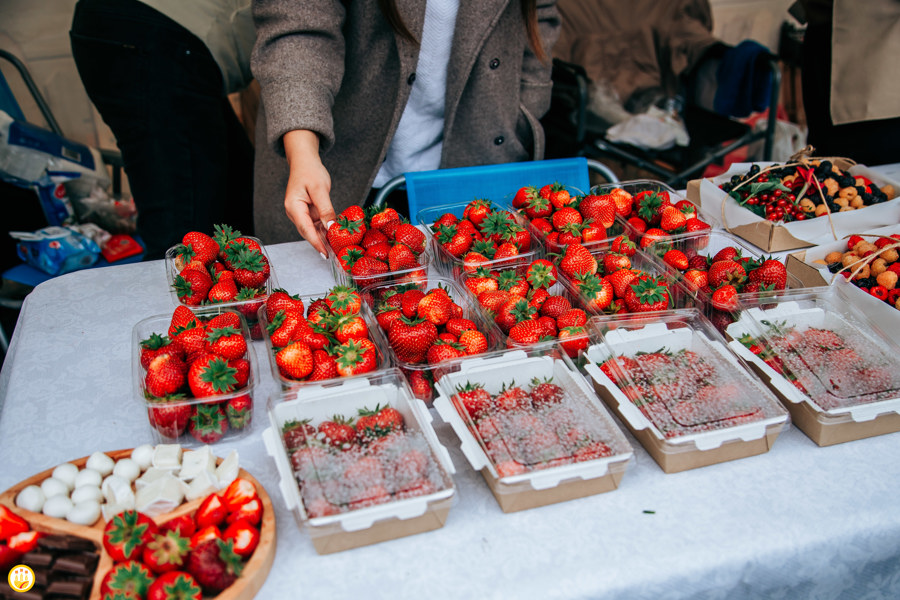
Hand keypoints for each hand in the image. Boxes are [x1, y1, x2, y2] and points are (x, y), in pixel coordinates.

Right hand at [282, 129, 335, 256]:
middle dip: (321, 243)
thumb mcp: (320, 189)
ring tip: (338, 248)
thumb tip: (331, 227)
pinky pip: (317, 224)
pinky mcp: (307, 212)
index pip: (306, 229)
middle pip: (309, 232)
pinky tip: (336, 235)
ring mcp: (301, 213)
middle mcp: (295, 212)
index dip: (316, 243)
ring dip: (325, 238)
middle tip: (335, 255)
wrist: (304, 161)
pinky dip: (326, 229)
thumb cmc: (310, 171)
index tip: (325, 254)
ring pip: (314, 229)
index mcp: (293, 207)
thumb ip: (325, 209)